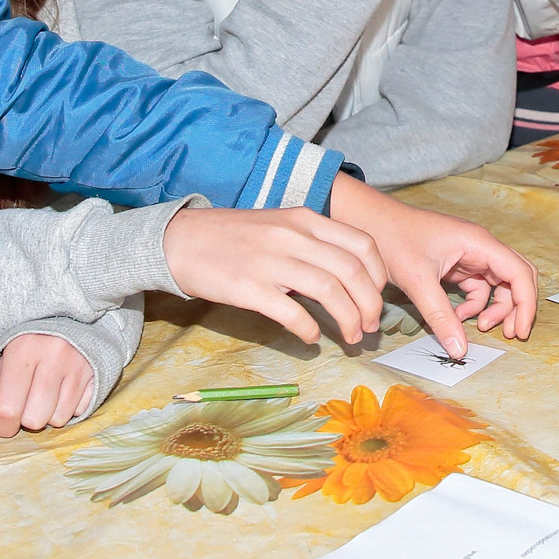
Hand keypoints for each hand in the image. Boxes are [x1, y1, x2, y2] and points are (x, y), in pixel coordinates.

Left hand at [0, 333, 95, 435]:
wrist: (71, 320)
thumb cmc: (30, 345)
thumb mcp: (3, 360)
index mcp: (22, 349)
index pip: (7, 409)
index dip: (2, 425)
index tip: (4, 422)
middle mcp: (53, 355)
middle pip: (34, 419)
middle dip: (27, 419)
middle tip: (27, 402)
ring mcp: (78, 365)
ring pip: (58, 419)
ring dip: (49, 414)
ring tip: (46, 394)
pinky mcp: (97, 373)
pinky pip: (79, 412)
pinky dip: (69, 408)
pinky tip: (64, 390)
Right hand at [163, 205, 388, 347]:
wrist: (180, 240)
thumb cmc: (233, 237)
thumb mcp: (279, 225)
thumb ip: (313, 243)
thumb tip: (349, 277)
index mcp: (304, 219)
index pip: (362, 244)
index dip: (378, 276)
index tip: (377, 297)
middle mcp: (292, 236)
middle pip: (351, 271)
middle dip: (370, 305)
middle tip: (370, 327)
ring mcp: (271, 261)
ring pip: (329, 292)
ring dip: (348, 320)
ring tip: (350, 337)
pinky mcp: (249, 287)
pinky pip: (293, 313)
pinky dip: (310, 330)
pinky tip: (311, 338)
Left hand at [328, 175, 537, 359]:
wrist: (367, 222)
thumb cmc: (393, 238)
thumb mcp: (418, 280)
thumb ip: (441, 316)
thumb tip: (460, 350)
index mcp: (478, 242)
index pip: (519, 273)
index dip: (526, 304)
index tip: (520, 331)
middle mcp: (479, 246)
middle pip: (515, 278)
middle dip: (516, 307)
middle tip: (510, 334)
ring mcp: (468, 255)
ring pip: (497, 285)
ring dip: (494, 308)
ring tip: (480, 327)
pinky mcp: (455, 264)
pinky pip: (477, 288)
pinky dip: (473, 305)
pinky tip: (458, 317)